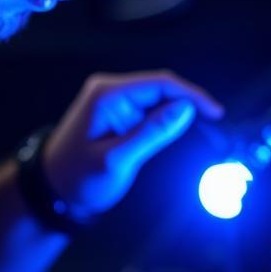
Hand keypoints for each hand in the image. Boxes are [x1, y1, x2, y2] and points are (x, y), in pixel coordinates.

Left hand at [41, 70, 223, 215]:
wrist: (54, 188)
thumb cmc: (78, 176)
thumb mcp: (116, 160)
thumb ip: (150, 133)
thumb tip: (185, 109)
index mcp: (107, 95)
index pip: (160, 83)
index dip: (192, 95)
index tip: (215, 113)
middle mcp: (111, 90)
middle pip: (162, 87)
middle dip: (188, 103)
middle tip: (213, 126)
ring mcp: (116, 101)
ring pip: (159, 99)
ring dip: (178, 114)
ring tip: (197, 133)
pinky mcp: (121, 114)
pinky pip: (151, 110)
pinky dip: (166, 121)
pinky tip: (176, 134)